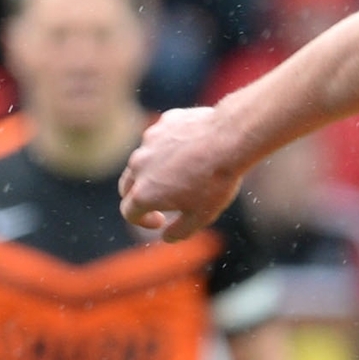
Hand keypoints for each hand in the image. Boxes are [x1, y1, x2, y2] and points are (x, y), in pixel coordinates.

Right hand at [118, 105, 245, 237]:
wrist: (230, 139)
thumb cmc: (216, 181)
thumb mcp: (200, 217)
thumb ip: (178, 232)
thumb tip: (166, 236)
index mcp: (143, 194)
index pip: (129, 212)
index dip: (143, 221)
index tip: (160, 220)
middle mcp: (138, 166)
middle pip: (127, 186)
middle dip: (139, 196)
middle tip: (160, 199)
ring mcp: (149, 142)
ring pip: (143, 160)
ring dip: (153, 170)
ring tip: (181, 173)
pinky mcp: (163, 123)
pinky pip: (160, 139)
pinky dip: (168, 147)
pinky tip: (191, 150)